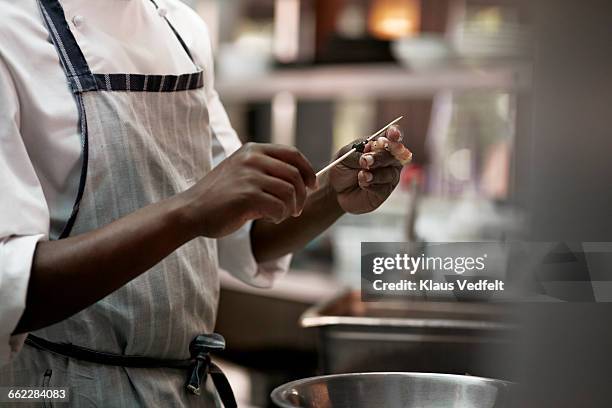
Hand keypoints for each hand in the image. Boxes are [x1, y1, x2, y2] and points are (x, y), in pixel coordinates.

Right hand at [180, 143, 316, 237]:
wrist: (191, 211)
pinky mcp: (246, 195)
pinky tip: (270, 218)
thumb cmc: (220, 197)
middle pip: (295, 175)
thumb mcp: (244, 175)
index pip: (293, 154)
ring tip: (280, 215)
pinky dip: (279, 216)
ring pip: (290, 192)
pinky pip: (279, 207)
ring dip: (291, 208)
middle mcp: (252, 158)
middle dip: (302, 195)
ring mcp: (249, 175)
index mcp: (253, 150)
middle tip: (296, 210)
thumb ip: (268, 173)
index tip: (311, 186)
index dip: (308, 171)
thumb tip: (305, 181)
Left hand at [329, 125, 406, 213]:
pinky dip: (372, 185)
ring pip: (390, 173)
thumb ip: (358, 154)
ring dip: (375, 174)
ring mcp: (388, 176)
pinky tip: (362, 184)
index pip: (392, 136)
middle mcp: (388, 159)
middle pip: (394, 155)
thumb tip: (368, 156)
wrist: (335, 188)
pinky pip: (383, 188)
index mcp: (380, 145)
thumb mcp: (345, 156)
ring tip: (361, 175)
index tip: (392, 135)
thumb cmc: (343, 168)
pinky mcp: (384, 191)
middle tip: (365, 160)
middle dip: (380, 157)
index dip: (394, 134)